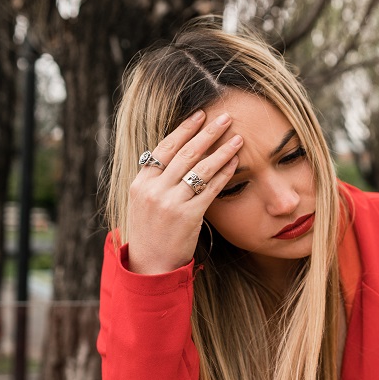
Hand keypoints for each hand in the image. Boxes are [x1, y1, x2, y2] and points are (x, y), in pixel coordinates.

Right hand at [125, 110, 243, 274]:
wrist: (150, 266)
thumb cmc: (151, 231)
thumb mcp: (144, 201)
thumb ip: (157, 178)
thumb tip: (175, 152)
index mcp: (141, 182)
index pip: (164, 147)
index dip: (184, 129)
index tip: (200, 114)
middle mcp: (154, 190)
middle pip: (185, 153)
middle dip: (207, 132)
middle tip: (225, 117)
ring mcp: (170, 203)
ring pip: (200, 169)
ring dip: (222, 150)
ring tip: (238, 137)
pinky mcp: (188, 216)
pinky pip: (210, 189)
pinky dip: (224, 174)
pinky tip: (236, 163)